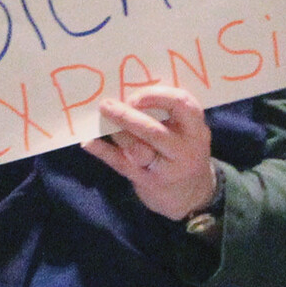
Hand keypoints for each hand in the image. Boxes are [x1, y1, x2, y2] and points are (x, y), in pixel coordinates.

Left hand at [84, 86, 217, 220]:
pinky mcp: (147, 182)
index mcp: (196, 130)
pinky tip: (88, 142)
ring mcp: (166, 170)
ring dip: (117, 132)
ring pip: (137, 149)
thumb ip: (167, 114)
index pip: (182, 105)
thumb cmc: (183, 151)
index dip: (157, 96)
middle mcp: (185, 150)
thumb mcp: (187, 132)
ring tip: (102, 117)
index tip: (136, 96)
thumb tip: (127, 91)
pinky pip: (122, 164)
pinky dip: (103, 152)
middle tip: (106, 104)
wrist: (192, 195)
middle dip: (127, 116)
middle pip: (154, 132)